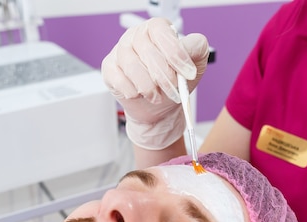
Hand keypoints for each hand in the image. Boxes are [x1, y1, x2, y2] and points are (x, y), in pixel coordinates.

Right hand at [101, 17, 209, 149]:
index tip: (186, 72)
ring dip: (149, 87)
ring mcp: (120, 51)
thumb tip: (193, 44)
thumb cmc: (174, 82)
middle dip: (164, 77)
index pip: (161, 32)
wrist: (159, 107)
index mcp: (157, 29)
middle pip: (147, 51)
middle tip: (174, 90)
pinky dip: (133, 92)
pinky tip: (140, 94)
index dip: (175, 53)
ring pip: (132, 66)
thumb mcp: (194, 65)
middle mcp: (137, 36)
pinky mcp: (109, 68)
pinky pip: (119, 79)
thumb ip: (197, 49)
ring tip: (157, 96)